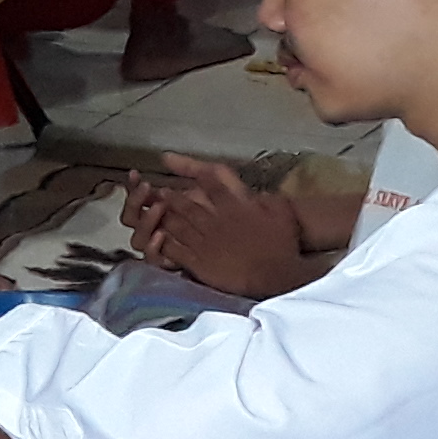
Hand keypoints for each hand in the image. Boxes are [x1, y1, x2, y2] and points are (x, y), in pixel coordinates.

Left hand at [121, 152, 305, 296]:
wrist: (275, 275)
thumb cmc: (283, 244)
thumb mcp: (282, 211)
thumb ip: (266, 199)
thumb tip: (256, 194)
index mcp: (234, 205)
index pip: (210, 182)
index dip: (192, 170)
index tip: (174, 163)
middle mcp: (214, 220)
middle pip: (186, 203)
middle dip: (172, 196)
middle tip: (160, 191)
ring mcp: (204, 240)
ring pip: (176, 223)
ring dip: (163, 215)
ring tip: (155, 209)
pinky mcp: (198, 261)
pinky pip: (174, 249)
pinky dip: (162, 242)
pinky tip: (156, 237)